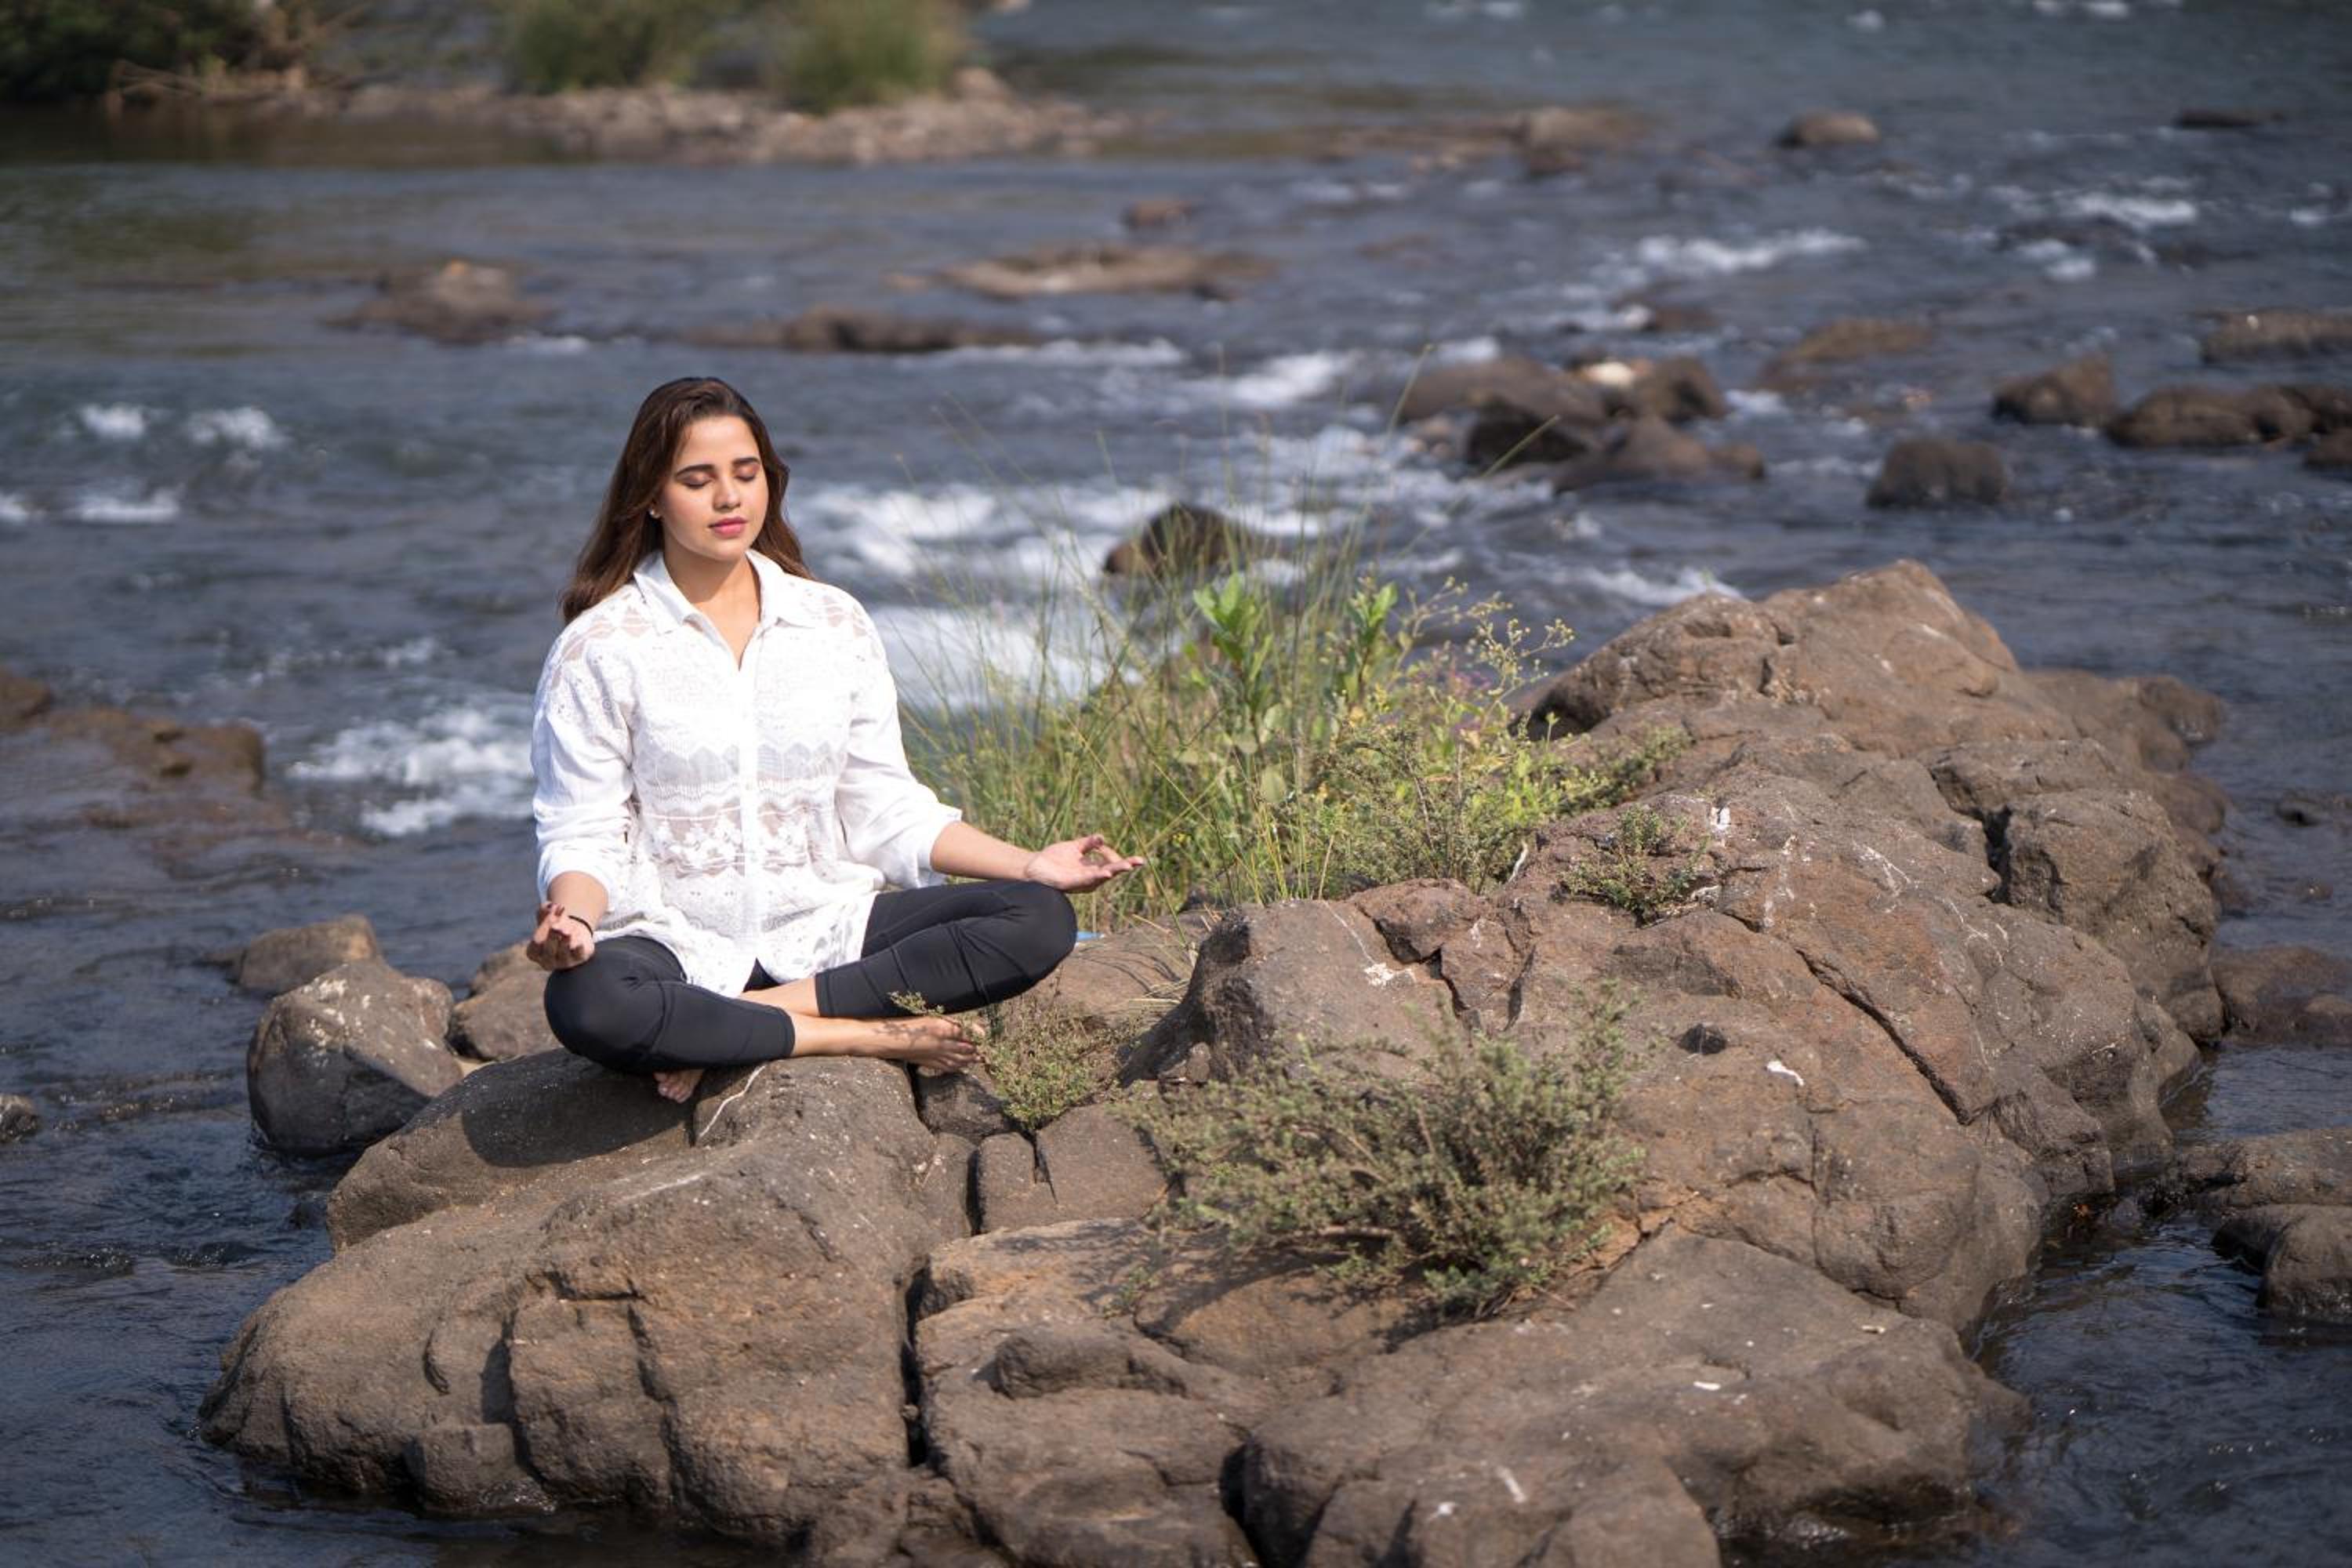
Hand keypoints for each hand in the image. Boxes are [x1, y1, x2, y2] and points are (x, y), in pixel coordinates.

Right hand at [527, 900, 596, 971]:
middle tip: (559, 923)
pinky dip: (578, 947)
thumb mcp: (547, 915)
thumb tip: (550, 906)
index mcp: (534, 952)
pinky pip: (578, 954)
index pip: (537, 942)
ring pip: (563, 952)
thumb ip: (545, 909)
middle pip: (549, 949)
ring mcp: (563, 962)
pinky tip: (579, 940)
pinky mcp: (578, 959)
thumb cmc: (555, 924)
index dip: (544, 926)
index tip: (553, 910)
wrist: (573, 932)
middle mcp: (547, 961)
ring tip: (568, 930)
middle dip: (553, 934)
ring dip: (566, 940)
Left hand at [1021, 833, 1144, 893]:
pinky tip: (1106, 873)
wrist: (1032, 867)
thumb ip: (1088, 843)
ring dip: (1114, 871)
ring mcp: (1081, 881)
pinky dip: (1097, 877)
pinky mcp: (1071, 884)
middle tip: (1139, 861)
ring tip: (1127, 865)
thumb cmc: (1053, 859)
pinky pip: (1086, 880)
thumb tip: (1102, 837)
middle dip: (1125, 866)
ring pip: (1101, 877)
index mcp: (1091, 868)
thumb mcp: (1074, 847)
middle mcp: (1089, 877)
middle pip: (1111, 871)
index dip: (1119, 858)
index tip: (1117, 850)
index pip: (1111, 864)